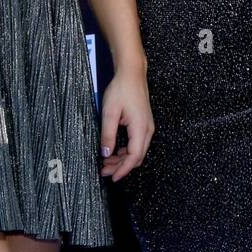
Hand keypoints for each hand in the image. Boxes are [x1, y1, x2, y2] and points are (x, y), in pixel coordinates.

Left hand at [99, 65, 154, 182]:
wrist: (132, 73)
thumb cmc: (122, 89)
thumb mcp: (109, 112)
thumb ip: (107, 134)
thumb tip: (106, 153)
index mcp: (141, 129)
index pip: (134, 157)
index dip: (123, 170)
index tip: (112, 177)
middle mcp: (147, 130)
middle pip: (137, 157)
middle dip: (121, 167)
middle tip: (104, 171)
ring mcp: (147, 127)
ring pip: (137, 151)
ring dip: (123, 159)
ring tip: (106, 162)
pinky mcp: (143, 124)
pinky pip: (137, 143)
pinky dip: (126, 151)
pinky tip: (115, 151)